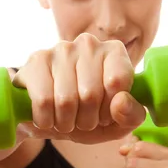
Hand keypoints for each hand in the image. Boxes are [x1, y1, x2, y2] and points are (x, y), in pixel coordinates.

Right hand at [12, 33, 146, 144]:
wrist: (48, 118)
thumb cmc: (88, 116)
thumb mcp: (117, 123)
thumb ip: (131, 115)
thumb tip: (120, 102)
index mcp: (114, 52)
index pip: (117, 82)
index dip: (110, 110)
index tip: (105, 114)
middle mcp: (89, 43)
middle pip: (91, 94)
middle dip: (86, 120)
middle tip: (82, 120)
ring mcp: (61, 49)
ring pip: (66, 99)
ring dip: (65, 122)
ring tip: (65, 119)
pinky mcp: (36, 60)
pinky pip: (43, 100)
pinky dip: (45, 120)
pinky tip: (46, 117)